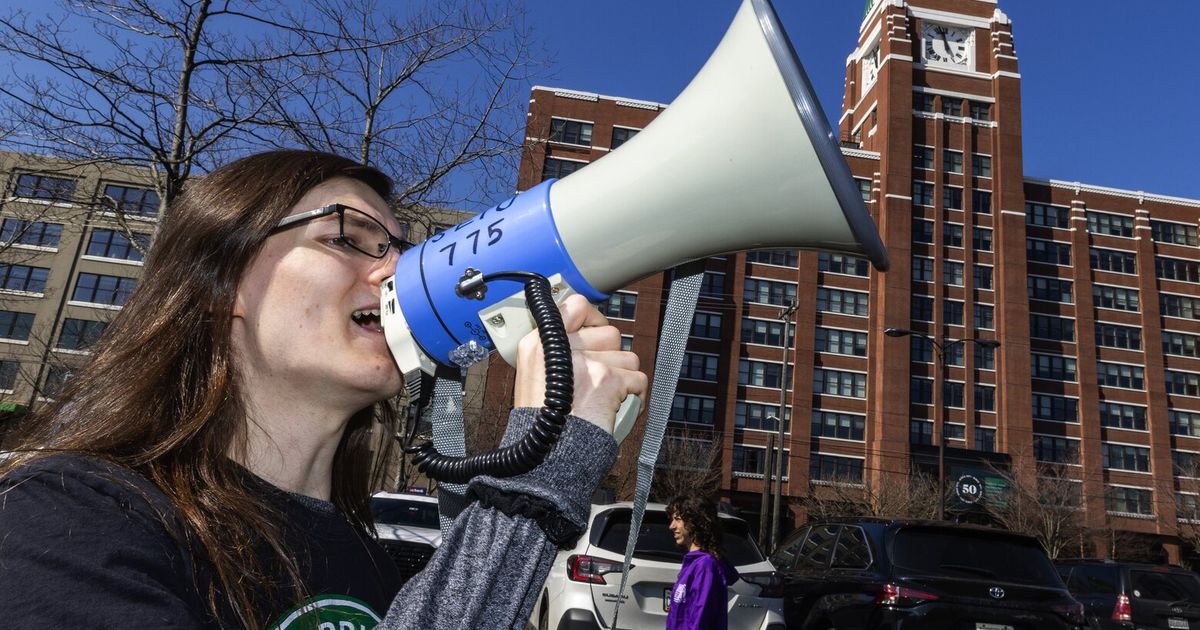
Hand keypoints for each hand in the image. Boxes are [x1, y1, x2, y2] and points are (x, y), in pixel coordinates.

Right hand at [513, 294, 647, 433]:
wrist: (547, 456)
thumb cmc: (542, 423)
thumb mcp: (533, 375)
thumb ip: (557, 349)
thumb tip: (586, 327)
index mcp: (538, 343)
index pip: (576, 305)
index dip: (593, 318)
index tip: (595, 332)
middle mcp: (561, 347)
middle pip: (610, 333)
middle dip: (611, 357)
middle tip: (594, 381)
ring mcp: (585, 362)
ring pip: (628, 357)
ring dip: (623, 379)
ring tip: (601, 398)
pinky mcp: (606, 379)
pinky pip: (638, 379)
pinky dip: (633, 397)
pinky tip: (614, 408)